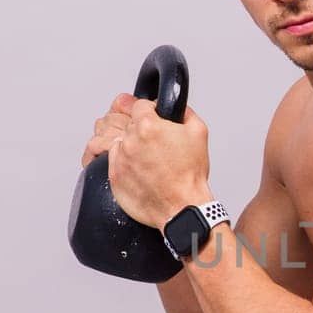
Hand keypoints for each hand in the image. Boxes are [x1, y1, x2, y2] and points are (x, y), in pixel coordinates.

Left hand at [83, 92, 212, 229]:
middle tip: (156, 145)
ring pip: (120, 142)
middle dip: (142, 132)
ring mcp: (119, 159)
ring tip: (148, 160)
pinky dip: (125, 164)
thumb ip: (184, 111)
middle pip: (129, 125)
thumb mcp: (199, 132)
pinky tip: (140, 170)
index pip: (139, 106)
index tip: (154, 120)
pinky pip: (113, 162)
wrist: (182, 206)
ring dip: (131, 147)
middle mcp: (130, 140)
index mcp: (148, 126)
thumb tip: (175, 106)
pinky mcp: (114, 176)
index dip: (150, 112)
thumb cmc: (190, 174)